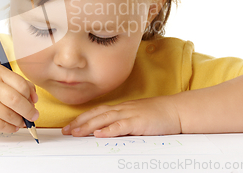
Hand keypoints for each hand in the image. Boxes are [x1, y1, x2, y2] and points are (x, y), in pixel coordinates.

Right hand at [0, 64, 38, 132]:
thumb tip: (34, 99)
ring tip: (23, 121)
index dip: (31, 95)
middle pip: (15, 100)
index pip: (21, 84)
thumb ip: (19, 83)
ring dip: (20, 121)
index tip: (34, 102)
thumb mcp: (0, 76)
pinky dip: (10, 128)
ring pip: (9, 115)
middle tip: (34, 116)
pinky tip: (14, 126)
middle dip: (28, 111)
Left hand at [61, 96, 180, 137]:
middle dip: (79, 122)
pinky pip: (121, 125)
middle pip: (96, 114)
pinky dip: (109, 129)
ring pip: (105, 119)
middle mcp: (123, 109)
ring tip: (76, 132)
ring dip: (88, 126)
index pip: (97, 112)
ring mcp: (130, 114)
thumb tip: (107, 132)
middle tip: (66, 131)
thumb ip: (122, 124)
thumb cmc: (158, 115)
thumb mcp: (136, 118)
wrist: (176, 110)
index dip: (82, 118)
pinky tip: (99, 134)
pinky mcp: (139, 121)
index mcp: (122, 109)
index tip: (70, 126)